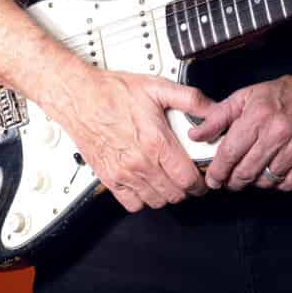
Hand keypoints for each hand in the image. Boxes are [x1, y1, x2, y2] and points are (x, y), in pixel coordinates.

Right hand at [51, 69, 212, 213]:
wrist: (79, 97)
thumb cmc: (114, 92)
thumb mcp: (158, 87)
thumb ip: (190, 99)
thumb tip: (213, 109)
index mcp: (156, 143)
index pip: (188, 179)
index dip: (201, 182)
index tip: (202, 178)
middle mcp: (140, 163)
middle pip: (175, 195)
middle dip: (186, 188)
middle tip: (186, 176)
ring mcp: (123, 174)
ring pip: (156, 201)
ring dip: (166, 194)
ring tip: (167, 179)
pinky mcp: (109, 179)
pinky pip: (132, 204)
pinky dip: (142, 199)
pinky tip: (146, 184)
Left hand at [196, 64, 291, 191]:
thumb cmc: (285, 94)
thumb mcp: (246, 96)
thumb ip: (218, 116)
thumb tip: (196, 134)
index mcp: (257, 116)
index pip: (229, 153)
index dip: (217, 171)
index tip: (212, 179)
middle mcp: (278, 133)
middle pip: (246, 172)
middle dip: (233, 181)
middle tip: (229, 180)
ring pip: (266, 181)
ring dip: (256, 181)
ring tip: (253, 171)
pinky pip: (288, 184)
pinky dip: (277, 183)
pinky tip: (273, 171)